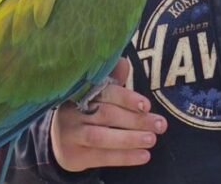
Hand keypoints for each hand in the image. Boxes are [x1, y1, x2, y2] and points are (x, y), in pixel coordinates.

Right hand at [49, 58, 166, 171]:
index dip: (126, 98)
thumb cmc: (87, 113)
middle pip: (106, 115)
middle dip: (136, 120)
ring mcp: (71, 135)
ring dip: (129, 139)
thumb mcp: (97, 96)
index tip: (147, 105)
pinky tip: (143, 156)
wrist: (60, 142)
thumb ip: (112, 81)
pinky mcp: (73, 156)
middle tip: (160, 125)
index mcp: (81, 93)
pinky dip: (124, 157)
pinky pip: (101, 157)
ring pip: (101, 137)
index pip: (105, 93)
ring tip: (152, 139)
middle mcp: (73, 112)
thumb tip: (124, 63)